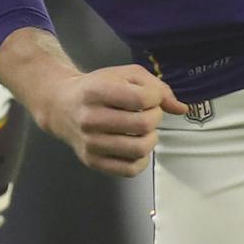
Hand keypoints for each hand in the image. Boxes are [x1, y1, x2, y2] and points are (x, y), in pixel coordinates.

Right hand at [34, 65, 185, 177]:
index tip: (151, 97)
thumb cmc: (98, 87)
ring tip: (144, 130)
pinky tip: (137, 146)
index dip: (156, 97)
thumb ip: (157, 87)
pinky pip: (129, 169)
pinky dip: (142, 160)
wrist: (61, 106)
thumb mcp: (125, 75)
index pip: (141, 98)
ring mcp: (90, 143)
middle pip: (142, 124)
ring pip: (139, 148)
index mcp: (97, 91)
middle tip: (148, 113)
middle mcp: (90, 118)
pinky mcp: (92, 161)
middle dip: (155, 117)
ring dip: (151, 138)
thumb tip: (182, 109)